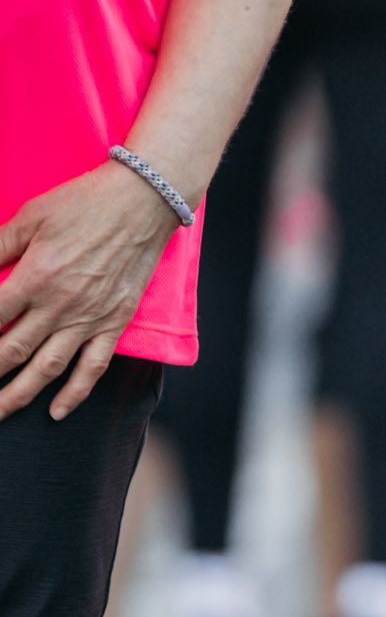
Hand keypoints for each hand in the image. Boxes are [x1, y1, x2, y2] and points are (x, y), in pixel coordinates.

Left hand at [0, 162, 184, 421]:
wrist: (141, 204)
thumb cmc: (83, 204)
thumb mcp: (31, 216)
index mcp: (35, 276)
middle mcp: (59, 305)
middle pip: (12, 350)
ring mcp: (88, 319)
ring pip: (47, 368)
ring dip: (20, 394)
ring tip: (1, 412)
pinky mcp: (112, 324)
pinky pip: (92, 367)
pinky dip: (74, 393)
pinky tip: (57, 412)